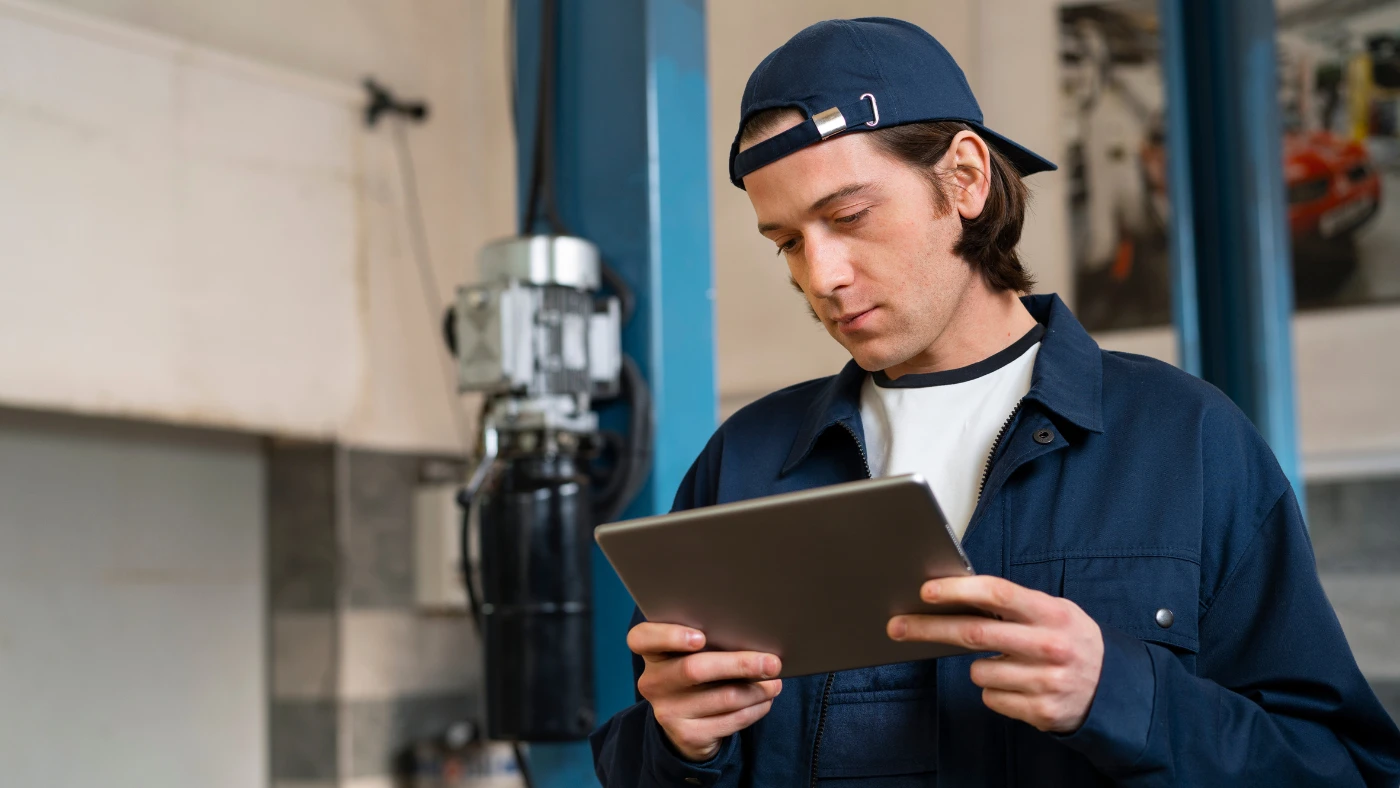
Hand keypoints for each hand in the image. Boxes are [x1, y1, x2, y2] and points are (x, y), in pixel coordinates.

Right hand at [628, 622, 782, 761]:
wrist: (686, 723)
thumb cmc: (696, 674)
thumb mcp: (691, 655)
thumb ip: (709, 642)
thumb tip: (754, 638)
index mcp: (652, 653)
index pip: (642, 638)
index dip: (669, 636)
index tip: (700, 638)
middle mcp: (653, 682)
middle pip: (695, 670)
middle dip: (739, 664)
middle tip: (772, 662)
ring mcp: (668, 712)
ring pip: (722, 697)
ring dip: (756, 690)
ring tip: (775, 682)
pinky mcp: (687, 735)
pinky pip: (730, 720)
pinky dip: (754, 709)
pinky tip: (766, 700)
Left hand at [887, 576, 1103, 732]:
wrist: (1113, 690)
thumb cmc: (1071, 640)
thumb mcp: (1055, 611)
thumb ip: (1014, 604)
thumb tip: (956, 593)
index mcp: (1051, 613)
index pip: (997, 594)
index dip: (958, 590)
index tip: (926, 591)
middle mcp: (1049, 646)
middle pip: (973, 634)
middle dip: (928, 628)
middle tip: (897, 625)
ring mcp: (1045, 681)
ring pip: (978, 671)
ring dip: (980, 667)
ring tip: (1009, 663)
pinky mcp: (1040, 711)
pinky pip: (991, 697)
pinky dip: (996, 690)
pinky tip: (1019, 684)